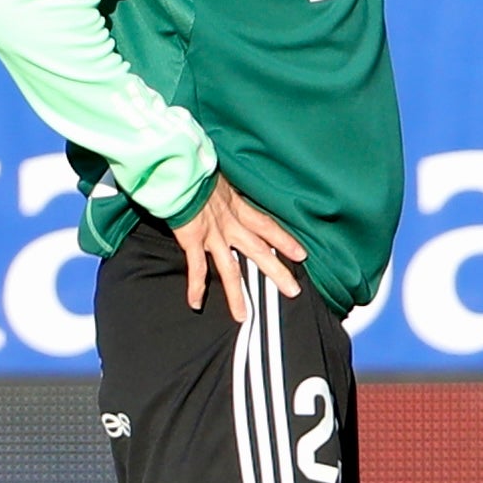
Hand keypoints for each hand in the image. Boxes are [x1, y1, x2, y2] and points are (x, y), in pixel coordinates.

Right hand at [171, 177, 304, 322]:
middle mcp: (230, 223)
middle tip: (293, 292)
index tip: (302, 254)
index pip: (268, 226)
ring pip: (230, 269)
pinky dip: (196, 286)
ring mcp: (213, 234)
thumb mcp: (220, 174)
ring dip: (237, 294)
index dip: (285, 240)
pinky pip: (196, 268)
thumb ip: (225, 185)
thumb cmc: (196, 166)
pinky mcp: (192, 239)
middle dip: (277, 273)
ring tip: (243, 316)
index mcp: (238, 206)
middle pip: (260, 252)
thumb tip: (225, 184)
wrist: (180, 167)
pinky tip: (196, 304)